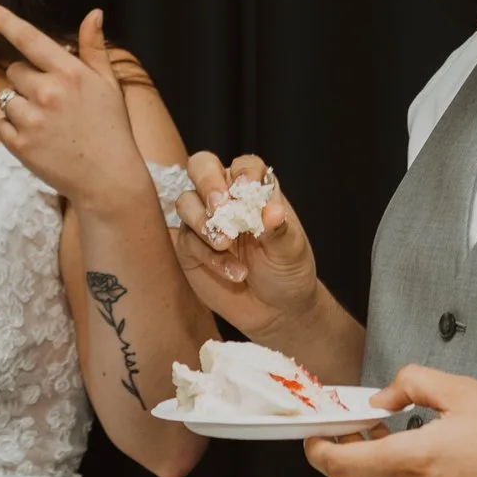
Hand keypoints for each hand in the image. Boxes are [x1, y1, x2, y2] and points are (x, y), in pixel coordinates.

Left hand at [0, 6, 153, 213]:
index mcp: (70, 73)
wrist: (108, 179)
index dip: (7, 22)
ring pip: (5, 98)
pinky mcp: (20, 145)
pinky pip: (1, 124)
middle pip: (14, 70)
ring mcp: (32, 120)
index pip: (31, 39)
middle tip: (50, 100)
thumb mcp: (108, 85)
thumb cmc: (110, 129)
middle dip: (26, 80)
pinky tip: (39, 139)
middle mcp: (49, 92)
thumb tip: (94, 13)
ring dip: (19, 106)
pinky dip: (13, 129)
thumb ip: (94, 48)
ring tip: (47, 123)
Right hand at [170, 151, 319, 337]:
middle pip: (201, 168)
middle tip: (220, 208)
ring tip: (225, 244)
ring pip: (186, 202)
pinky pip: (187, 241)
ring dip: (203, 221)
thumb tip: (271, 211)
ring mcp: (203, 220)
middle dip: (208, 184)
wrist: (275, 310)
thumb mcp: (291, 251)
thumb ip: (279, 230)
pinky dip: (208, 255)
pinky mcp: (189, 247)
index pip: (244, 166)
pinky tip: (233, 272)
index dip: (243, 173)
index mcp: (254, 190)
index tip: (246, 189)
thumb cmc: (288, 272)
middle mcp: (226, 198)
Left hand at [305, 364, 476, 476]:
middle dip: (353, 451)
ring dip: (387, 466)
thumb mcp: (464, 392)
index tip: (317, 433)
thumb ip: (411, 384)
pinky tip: (442, 465)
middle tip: (366, 426)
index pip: (340, 464)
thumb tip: (381, 401)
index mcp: (414, 459)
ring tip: (416, 439)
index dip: (318, 449)